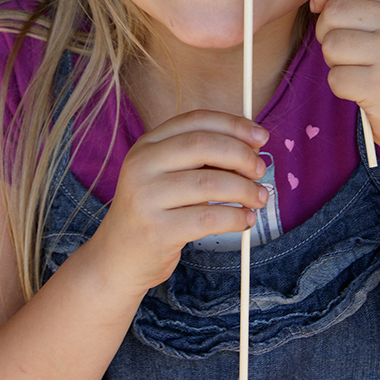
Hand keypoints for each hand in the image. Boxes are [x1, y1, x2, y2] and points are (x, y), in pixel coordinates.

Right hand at [92, 110, 269, 295]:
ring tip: (259, 199)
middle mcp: (141, 165)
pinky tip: (246, 220)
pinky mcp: (157, 230)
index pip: (196, 121)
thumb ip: (203, 160)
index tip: (261, 137)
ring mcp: (145, 197)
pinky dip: (236, 218)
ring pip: (211, 183)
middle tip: (260, 171)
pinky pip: (209, 219)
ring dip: (246, 189)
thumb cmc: (155, 213)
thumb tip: (252, 149)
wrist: (118, 258)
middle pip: (204, 145)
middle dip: (242, 155)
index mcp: (147, 144)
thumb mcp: (169, 176)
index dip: (234, 125)